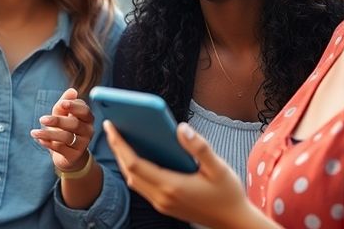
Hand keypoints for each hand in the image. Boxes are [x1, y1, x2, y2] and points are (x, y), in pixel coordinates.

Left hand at [31, 88, 93, 171]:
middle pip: (74, 124)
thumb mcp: (62, 114)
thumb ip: (64, 103)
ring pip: (66, 137)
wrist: (68, 154)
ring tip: (34, 132)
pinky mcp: (74, 156)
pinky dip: (48, 143)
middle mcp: (88, 131)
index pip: (84, 111)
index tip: (62, 104)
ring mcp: (82, 144)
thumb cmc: (65, 129)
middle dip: (57, 121)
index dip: (74, 106)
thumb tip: (72, 91)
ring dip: (48, 134)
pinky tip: (39, 140)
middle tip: (42, 119)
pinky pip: (61, 148)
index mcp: (87, 119)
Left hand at [104, 120, 270, 228]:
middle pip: (128, 170)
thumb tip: (181, 127)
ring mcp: (161, 203)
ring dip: (123, 159)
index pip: (134, 162)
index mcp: (171, 185)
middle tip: (111, 127)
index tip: (110, 125)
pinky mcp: (164, 206)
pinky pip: (141, 185)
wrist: (233, 222)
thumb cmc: (228, 194)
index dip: (119, 143)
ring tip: (120, 138)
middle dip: (117, 148)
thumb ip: (199, 147)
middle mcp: (161, 197)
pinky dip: (134, 169)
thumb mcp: (219, 168)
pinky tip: (137, 155)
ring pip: (132, 180)